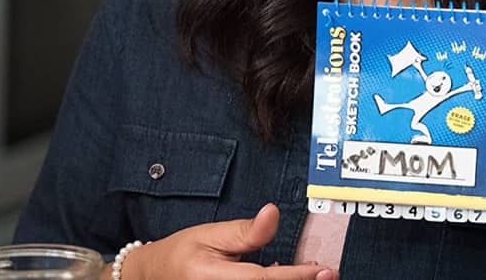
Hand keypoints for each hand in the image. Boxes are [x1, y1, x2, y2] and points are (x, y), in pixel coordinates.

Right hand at [121, 203, 337, 279]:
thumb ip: (245, 231)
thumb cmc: (183, 252)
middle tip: (330, 274)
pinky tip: (287, 276)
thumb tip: (273, 212)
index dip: (296, 277)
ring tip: (316, 275)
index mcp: (213, 278)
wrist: (155, 275)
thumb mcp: (210, 234)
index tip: (324, 270)